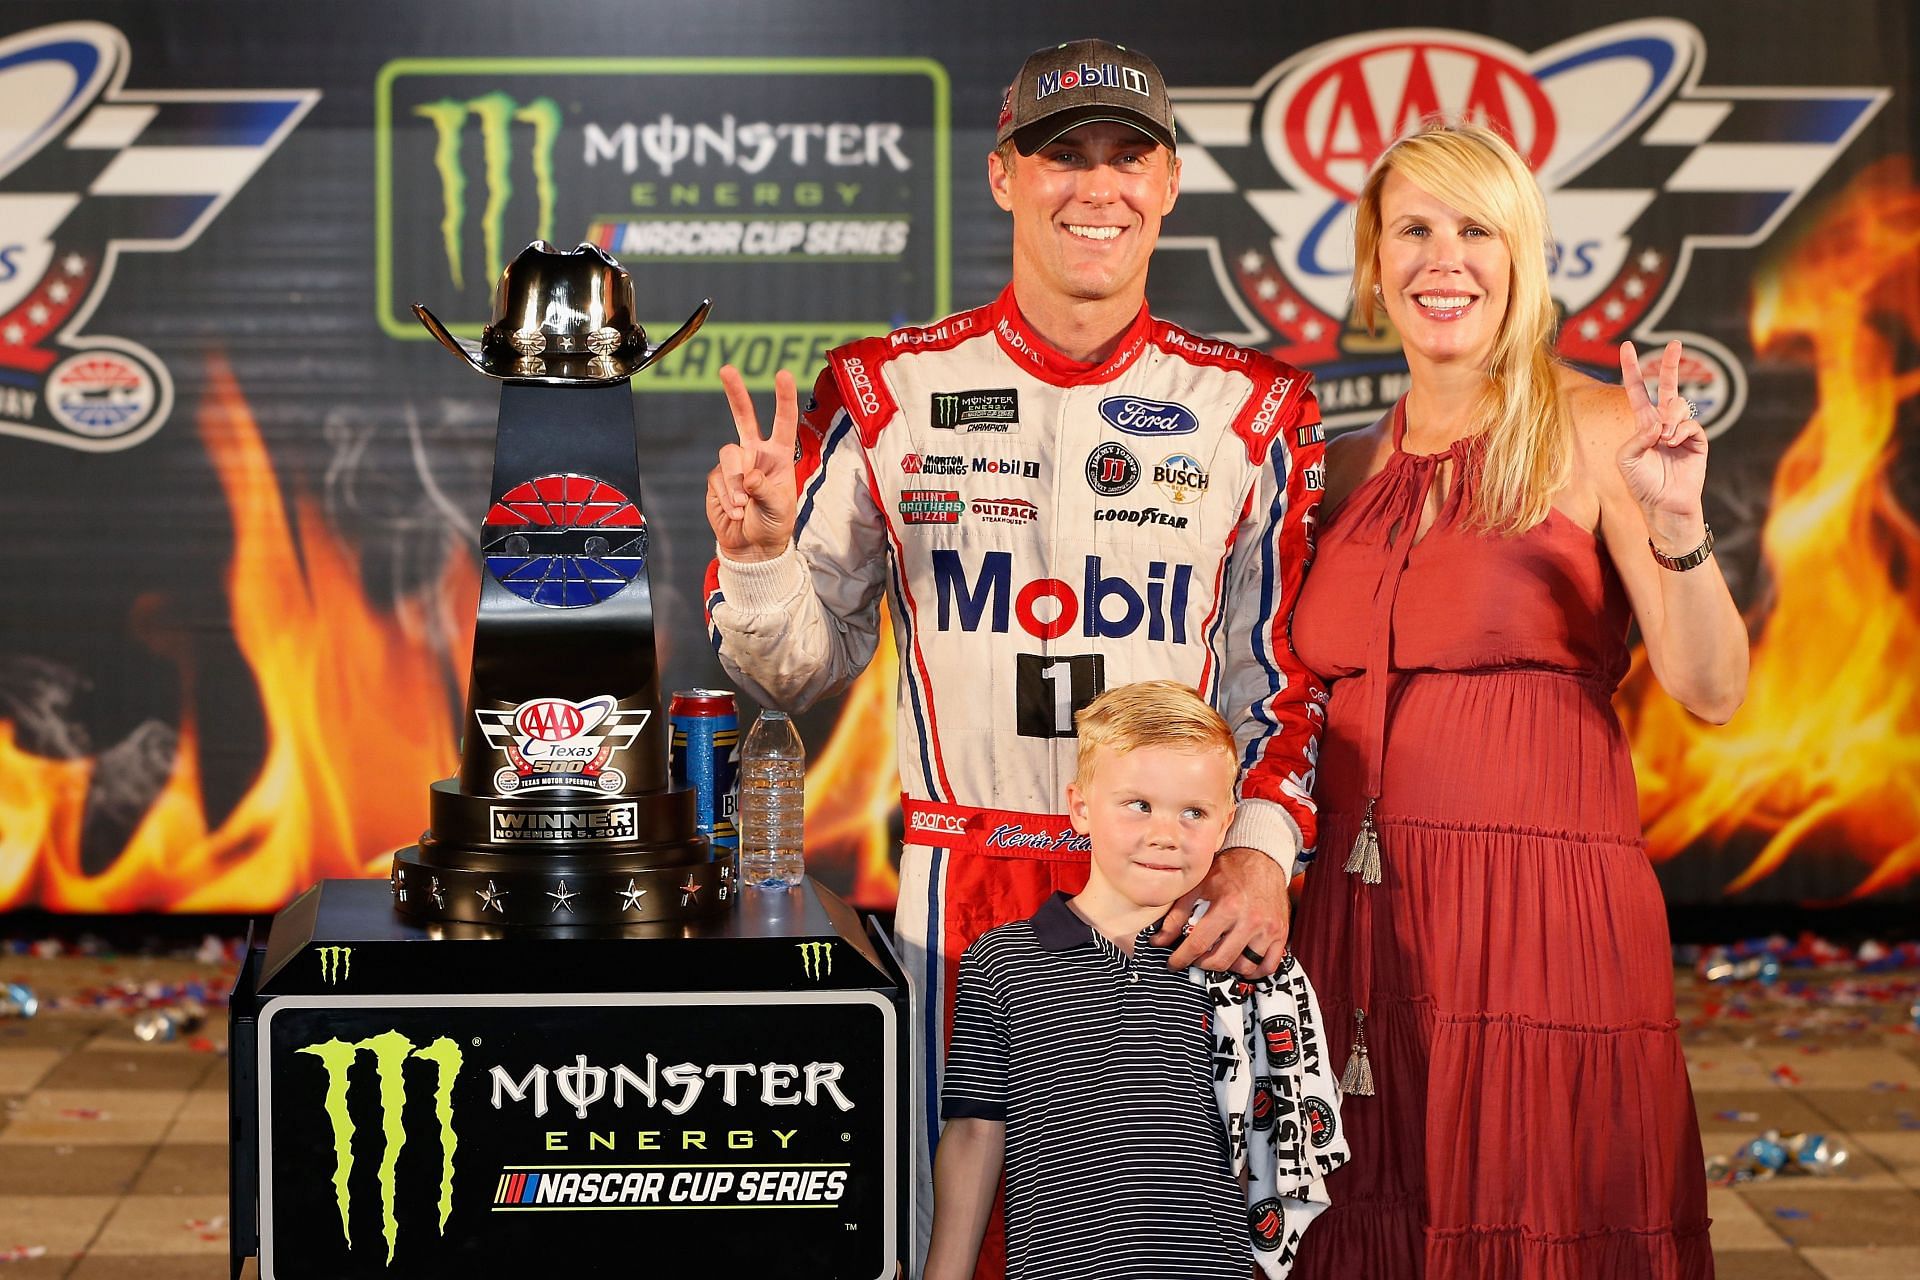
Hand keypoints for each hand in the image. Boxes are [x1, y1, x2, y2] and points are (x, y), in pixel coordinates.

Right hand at [706, 364, 798, 560]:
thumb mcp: (780, 508)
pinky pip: (717, 479)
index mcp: (779, 455)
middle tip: (727, 369)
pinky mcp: (717, 479)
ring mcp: (734, 465)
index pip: (783, 422)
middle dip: (735, 393)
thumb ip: (766, 489)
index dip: (784, 398)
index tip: (784, 374)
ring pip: (729, 456)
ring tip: (744, 505)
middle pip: (743, 417)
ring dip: (736, 483)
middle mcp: (756, 454)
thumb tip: (749, 475)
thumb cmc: (774, 524)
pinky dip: (727, 498)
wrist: (752, 547)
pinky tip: (736, 511)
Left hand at [1152, 847, 1290, 976]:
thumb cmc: (1229, 870)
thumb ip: (1177, 915)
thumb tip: (1159, 939)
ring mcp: (1268, 929)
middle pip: (1220, 960)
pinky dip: (1253, 970)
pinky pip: (1268, 966)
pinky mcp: (1280, 933)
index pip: (1199, 944)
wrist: (1262, 858)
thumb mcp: (1198, 886)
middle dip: (1201, 964)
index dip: (1181, 958)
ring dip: (1227, 966)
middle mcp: (1250, 920)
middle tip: (1195, 958)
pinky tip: (1241, 961)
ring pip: (1244, 967)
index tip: (1174, 963)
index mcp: (1228, 906)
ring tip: (1217, 956)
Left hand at [1616, 340, 1708, 533]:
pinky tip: (1673, 442)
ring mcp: (1681, 430)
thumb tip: (1658, 423)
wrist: (1665, 505)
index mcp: (1642, 424)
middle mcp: (1662, 423)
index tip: (1627, 347)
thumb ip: (1636, 438)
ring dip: (1668, 421)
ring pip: (1678, 407)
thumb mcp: (1627, 460)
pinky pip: (1690, 424)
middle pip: (1668, 387)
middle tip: (1674, 343)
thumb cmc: (1642, 484)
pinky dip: (1679, 431)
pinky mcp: (1698, 440)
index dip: (1632, 370)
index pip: (1637, 391)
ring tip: (1664, 441)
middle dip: (1671, 364)